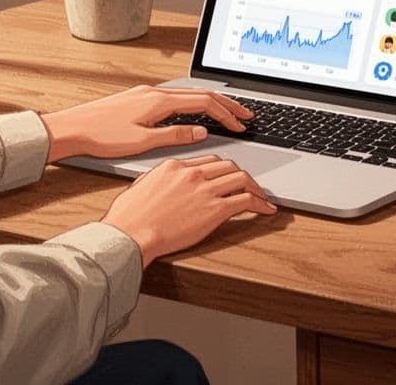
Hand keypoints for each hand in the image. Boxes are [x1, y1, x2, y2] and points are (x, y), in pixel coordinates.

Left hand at [40, 85, 253, 161]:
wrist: (70, 128)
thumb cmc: (101, 137)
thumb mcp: (142, 142)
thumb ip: (175, 136)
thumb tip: (200, 132)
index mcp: (159, 101)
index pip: (203, 103)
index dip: (226, 114)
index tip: (241, 125)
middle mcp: (155, 92)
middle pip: (200, 94)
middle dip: (226, 105)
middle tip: (246, 115)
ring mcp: (146, 93)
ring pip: (187, 94)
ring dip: (210, 103)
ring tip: (226, 113)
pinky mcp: (138, 98)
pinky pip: (174, 97)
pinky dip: (193, 103)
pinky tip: (194, 112)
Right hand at [101, 155, 277, 266]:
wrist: (130, 233)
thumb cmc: (129, 217)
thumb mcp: (139, 187)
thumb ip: (156, 179)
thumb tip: (160, 182)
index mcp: (175, 166)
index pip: (208, 161)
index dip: (223, 169)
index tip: (228, 177)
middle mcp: (193, 174)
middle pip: (228, 166)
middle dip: (241, 175)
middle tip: (248, 185)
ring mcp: (205, 190)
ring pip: (242, 178)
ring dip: (255, 188)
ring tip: (262, 197)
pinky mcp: (215, 210)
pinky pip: (246, 201)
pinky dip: (260, 204)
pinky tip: (266, 210)